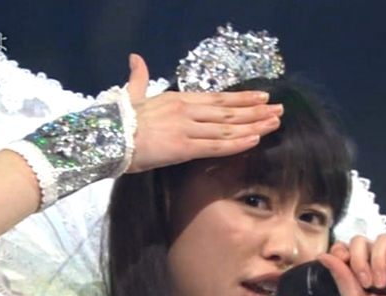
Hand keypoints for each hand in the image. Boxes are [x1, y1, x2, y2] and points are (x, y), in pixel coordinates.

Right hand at [124, 54, 283, 172]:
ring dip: (253, 125)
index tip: (261, 97)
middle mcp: (186, 111)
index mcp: (178, 99)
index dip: (241, 98)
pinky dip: (237, 142)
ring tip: (274, 123)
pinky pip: (216, 145)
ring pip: (227, 126)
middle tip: (278, 109)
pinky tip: (255, 139)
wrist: (107, 138)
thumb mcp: (132, 95)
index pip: (217, 98)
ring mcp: (187, 128)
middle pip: (228, 110)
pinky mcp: (183, 147)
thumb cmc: (118, 121)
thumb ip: (139, 77)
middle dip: (255, 110)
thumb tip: (136, 58)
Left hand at [316, 233, 385, 295]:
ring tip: (385, 283)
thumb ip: (342, 279)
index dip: (342, 250)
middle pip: (361, 241)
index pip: (346, 249)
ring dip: (379, 259)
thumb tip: (322, 256)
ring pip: (383, 239)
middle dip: (361, 259)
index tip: (343, 261)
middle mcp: (378, 262)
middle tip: (368, 283)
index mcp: (361, 272)